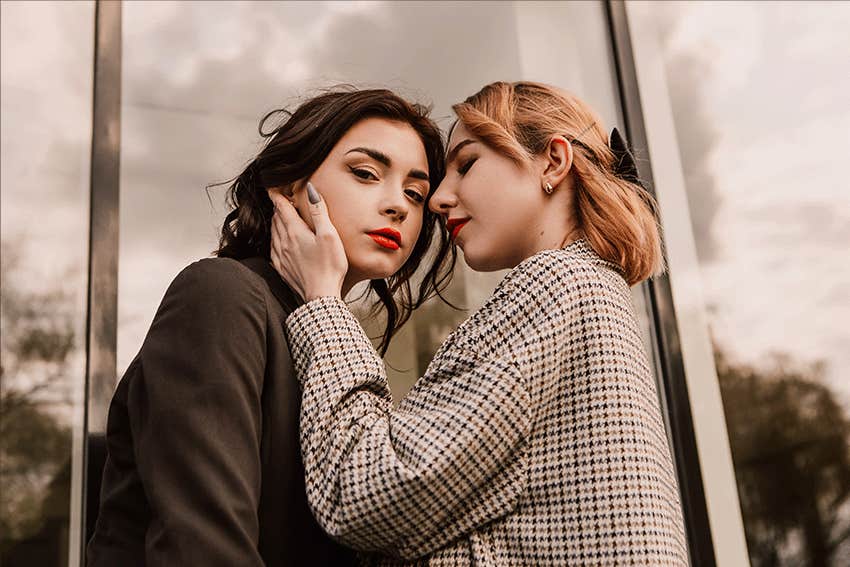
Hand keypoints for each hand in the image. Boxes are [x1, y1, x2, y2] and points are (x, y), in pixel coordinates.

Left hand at [267, 183, 347, 300]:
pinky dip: (276, 239)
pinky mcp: (282, 268)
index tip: (274, 186)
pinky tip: (281, 241)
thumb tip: (310, 190)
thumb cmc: (329, 267)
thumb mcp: (329, 235)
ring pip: (274, 232)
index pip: (281, 207)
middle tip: (283, 199)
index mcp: (294, 232)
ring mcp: (281, 256)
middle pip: (276, 218)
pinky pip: (273, 248)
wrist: (321, 296)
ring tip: (282, 217)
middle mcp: (284, 242)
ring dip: (277, 222)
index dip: (277, 194)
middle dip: (279, 207)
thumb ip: (319, 211)